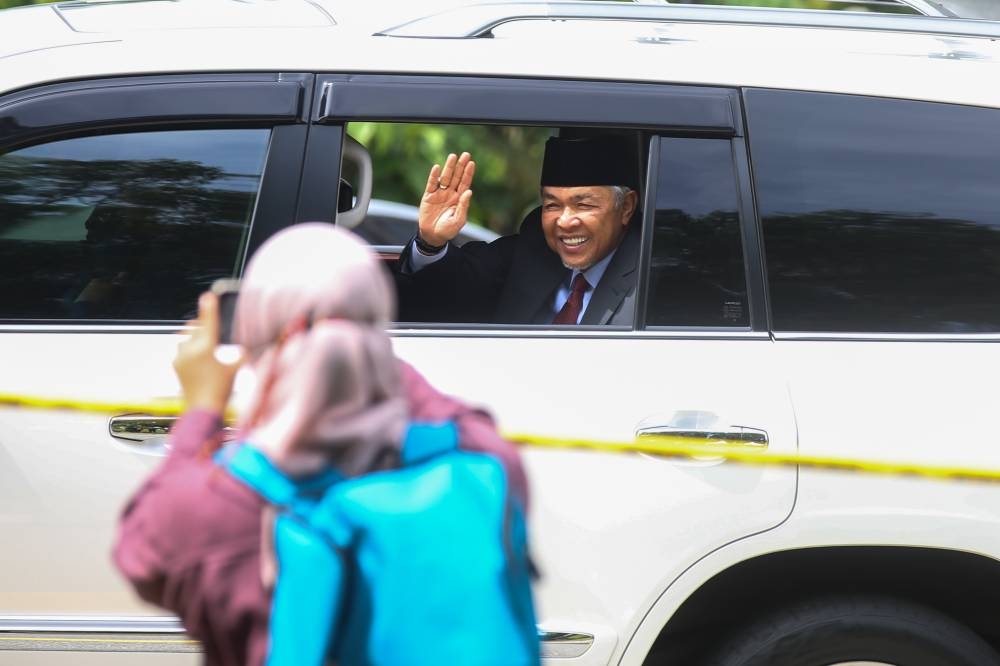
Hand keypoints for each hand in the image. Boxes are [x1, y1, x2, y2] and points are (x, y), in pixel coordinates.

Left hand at [173, 292, 243, 411]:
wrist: (202, 410)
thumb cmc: (221, 391)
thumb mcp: (235, 369)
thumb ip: (243, 355)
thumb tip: (251, 347)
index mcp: (206, 348)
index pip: (209, 322)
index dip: (210, 307)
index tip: (209, 295)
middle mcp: (190, 350)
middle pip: (197, 328)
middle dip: (204, 325)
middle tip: (213, 328)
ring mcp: (181, 357)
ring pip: (187, 337)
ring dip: (196, 337)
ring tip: (206, 345)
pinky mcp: (176, 365)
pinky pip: (182, 349)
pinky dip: (190, 348)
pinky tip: (199, 357)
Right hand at [417, 151, 475, 246]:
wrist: (432, 236)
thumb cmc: (447, 230)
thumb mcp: (458, 220)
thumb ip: (463, 206)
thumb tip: (469, 192)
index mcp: (459, 199)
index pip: (465, 183)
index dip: (468, 173)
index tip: (472, 163)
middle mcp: (450, 194)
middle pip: (456, 177)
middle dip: (460, 166)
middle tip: (465, 154)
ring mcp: (439, 193)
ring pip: (445, 177)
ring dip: (449, 167)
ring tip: (453, 156)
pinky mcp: (428, 196)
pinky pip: (431, 184)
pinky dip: (434, 176)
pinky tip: (437, 167)